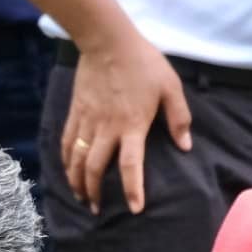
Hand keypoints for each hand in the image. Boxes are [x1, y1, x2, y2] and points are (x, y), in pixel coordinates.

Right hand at [62, 23, 191, 215]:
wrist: (107, 42)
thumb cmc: (144, 63)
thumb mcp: (171, 87)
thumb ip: (179, 118)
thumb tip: (185, 146)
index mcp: (132, 125)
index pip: (130, 165)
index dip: (133, 189)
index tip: (134, 209)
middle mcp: (107, 129)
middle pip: (95, 169)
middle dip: (95, 192)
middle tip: (97, 208)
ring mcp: (88, 122)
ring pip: (77, 160)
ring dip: (77, 182)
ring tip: (81, 196)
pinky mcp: (76, 113)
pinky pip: (68, 143)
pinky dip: (66, 161)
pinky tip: (69, 170)